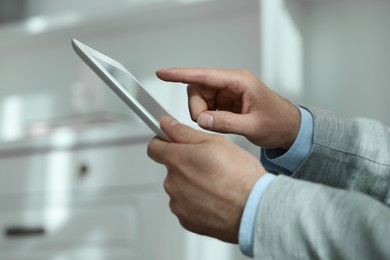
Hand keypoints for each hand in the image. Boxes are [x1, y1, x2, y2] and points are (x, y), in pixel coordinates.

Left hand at [147, 116, 265, 242]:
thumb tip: (166, 124)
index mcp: (177, 160)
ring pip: (179, 188)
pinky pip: (186, 206)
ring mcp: (178, 203)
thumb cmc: (240, 176)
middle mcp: (172, 183)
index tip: (172, 143)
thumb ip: (184, 132)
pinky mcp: (186, 220)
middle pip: (171, 169)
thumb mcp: (214, 142)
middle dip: (185, 165)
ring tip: (216, 185)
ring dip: (191, 185)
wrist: (254, 208)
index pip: (154, 147)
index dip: (163, 142)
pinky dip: (197, 203)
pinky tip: (215, 199)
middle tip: (210, 166)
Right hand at [156, 68, 299, 149]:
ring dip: (202, 113)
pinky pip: (207, 105)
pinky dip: (207, 116)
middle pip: (198, 88)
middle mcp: (231, 83)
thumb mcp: (253, 126)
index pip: (204, 75)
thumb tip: (203, 120)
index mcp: (240, 81)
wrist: (288, 128)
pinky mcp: (226, 101)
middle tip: (206, 123)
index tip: (163, 74)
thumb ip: (226, 123)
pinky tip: (219, 122)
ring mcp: (228, 92)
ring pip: (200, 98)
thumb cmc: (277, 122)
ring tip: (218, 124)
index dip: (181, 74)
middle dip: (196, 107)